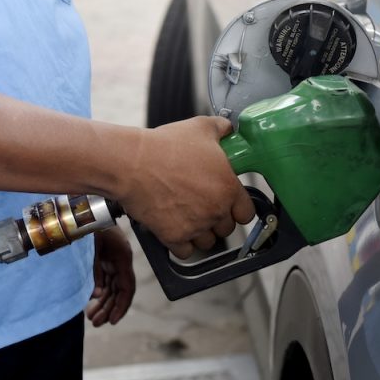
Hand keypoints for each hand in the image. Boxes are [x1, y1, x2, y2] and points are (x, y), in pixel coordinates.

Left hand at [84, 228, 135, 326]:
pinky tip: (92, 304)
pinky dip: (100, 293)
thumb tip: (96, 294)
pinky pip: (106, 281)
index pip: (127, 288)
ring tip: (92, 318)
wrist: (87, 207)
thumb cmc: (90, 223)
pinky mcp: (106, 260)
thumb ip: (95, 270)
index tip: (112, 321)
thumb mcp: (92, 246)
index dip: (122, 306)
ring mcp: (114, 261)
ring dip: (103, 304)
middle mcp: (121, 261)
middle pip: (119, 291)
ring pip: (112, 288)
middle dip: (109, 308)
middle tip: (97, 323)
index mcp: (123, 257)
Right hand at [116, 116, 254, 258]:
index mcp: (228, 188)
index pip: (247, 213)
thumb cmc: (165, 146)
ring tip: (189, 217)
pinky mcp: (174, 237)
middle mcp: (216, 211)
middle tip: (204, 206)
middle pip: (227, 229)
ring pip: (208, 242)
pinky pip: (186, 252)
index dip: (238, 208)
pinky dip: (182, 245)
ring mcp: (195, 226)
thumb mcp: (200, 127)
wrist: (132, 164)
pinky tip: (176, 229)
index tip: (230, 205)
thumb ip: (222, 129)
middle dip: (218, 220)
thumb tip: (229, 129)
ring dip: (201, 233)